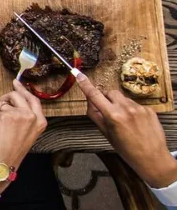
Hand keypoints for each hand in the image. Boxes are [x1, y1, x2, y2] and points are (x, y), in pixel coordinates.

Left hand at [0, 80, 46, 193]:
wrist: (2, 162)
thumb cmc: (12, 150)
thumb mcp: (27, 133)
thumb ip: (25, 117)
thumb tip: (13, 101)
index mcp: (40, 121)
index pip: (33, 99)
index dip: (23, 90)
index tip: (16, 82)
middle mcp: (31, 116)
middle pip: (15, 95)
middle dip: (4, 99)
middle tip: (0, 107)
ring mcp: (18, 115)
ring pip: (1, 103)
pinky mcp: (3, 116)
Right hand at [77, 72, 176, 187]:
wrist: (152, 157)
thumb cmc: (127, 149)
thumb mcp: (106, 134)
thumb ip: (95, 115)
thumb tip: (89, 101)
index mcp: (113, 116)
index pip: (95, 95)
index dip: (85, 84)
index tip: (78, 75)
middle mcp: (126, 109)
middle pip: (110, 92)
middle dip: (105, 98)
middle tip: (107, 110)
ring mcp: (139, 108)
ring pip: (122, 98)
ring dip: (119, 104)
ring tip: (124, 121)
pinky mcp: (149, 109)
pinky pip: (135, 104)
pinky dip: (131, 110)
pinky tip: (135, 122)